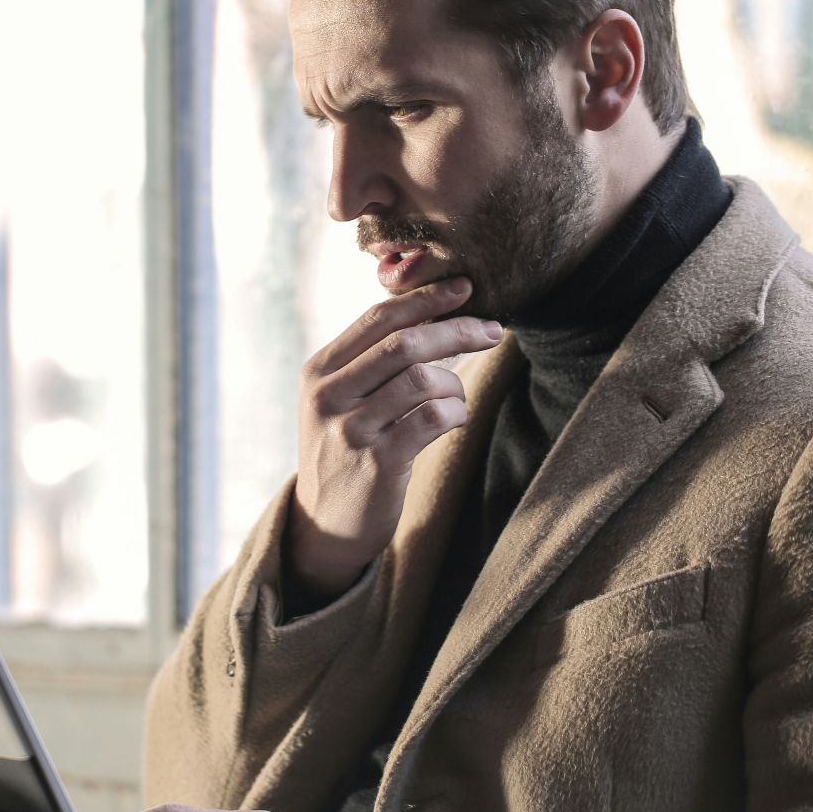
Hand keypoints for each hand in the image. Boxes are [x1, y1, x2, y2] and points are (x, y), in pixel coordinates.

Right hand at [289, 276, 501, 596]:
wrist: (325, 523)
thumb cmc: (346, 451)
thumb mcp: (339, 400)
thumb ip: (371, 361)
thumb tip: (432, 314)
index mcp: (320, 370)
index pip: (378, 319)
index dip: (425, 299)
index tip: (464, 287)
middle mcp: (329, 395)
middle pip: (404, 343)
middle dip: (456, 330)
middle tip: (492, 330)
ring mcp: (351, 429)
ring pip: (423, 379)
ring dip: (455, 384)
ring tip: (457, 397)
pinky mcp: (377, 462)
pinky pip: (433, 418)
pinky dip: (455, 412)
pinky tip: (453, 420)